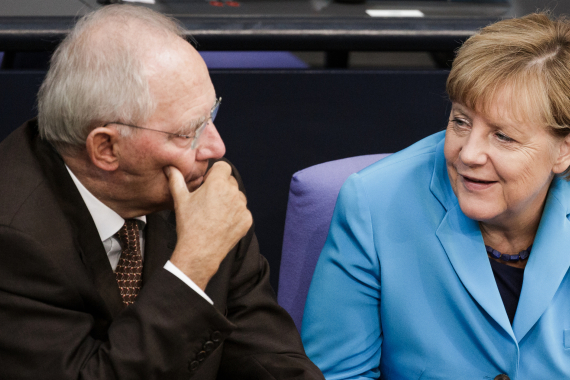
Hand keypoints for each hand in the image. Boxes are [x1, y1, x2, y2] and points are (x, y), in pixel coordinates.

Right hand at [165, 162, 252, 289]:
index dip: (215, 173)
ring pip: (238, 196)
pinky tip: (222, 223)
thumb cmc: (188, 225)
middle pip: (230, 181)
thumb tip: (170, 167)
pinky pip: (242, 211)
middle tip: (209, 200)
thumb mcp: (180, 200)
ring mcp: (242, 207)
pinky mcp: (247, 220)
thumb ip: (176, 179)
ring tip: (215, 214)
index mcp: (217, 183)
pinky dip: (235, 215)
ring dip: (229, 200)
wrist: (199, 252)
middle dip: (221, 187)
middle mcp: (233, 193)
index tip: (208, 183)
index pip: (223, 167)